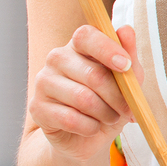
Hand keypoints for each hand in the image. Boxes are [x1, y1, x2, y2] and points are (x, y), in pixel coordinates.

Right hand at [27, 24, 140, 163]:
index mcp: (79, 46)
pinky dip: (90, 127)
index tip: (126, 66)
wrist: (86, 135)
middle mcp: (57, 58)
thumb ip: (129, 56)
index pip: (86, 36)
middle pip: (93, 74)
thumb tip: (126, 30)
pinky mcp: (37, 107)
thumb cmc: (109, 101)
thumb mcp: (128, 80)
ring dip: (106, 114)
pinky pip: (71, 119)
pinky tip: (92, 127)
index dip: (107, 49)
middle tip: (126, 108)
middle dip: (118, 97)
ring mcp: (43, 82)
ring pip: (84, 99)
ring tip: (110, 118)